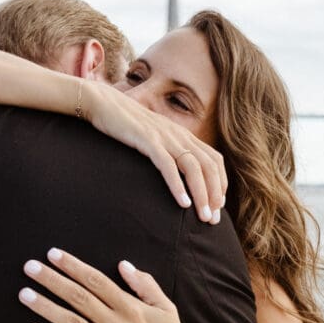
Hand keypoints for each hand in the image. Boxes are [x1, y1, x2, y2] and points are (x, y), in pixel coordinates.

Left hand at [19, 248, 198, 322]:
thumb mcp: (166, 308)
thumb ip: (145, 285)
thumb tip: (123, 265)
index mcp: (131, 308)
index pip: (96, 281)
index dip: (73, 266)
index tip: (53, 255)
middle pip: (78, 297)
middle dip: (52, 280)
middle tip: (29, 267)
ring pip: (70, 322)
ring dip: (45, 307)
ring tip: (25, 294)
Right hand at [83, 81, 226, 222]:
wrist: (103, 102)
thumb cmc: (126, 125)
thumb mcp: (154, 137)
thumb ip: (167, 151)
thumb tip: (175, 174)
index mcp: (183, 135)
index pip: (214, 160)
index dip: (220, 183)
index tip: (218, 206)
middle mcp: (179, 135)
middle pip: (208, 166)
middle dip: (214, 194)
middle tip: (213, 220)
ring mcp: (164, 137)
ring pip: (193, 167)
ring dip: (201, 194)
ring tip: (203, 216)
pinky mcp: (147, 140)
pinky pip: (167, 165)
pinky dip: (177, 185)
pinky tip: (183, 203)